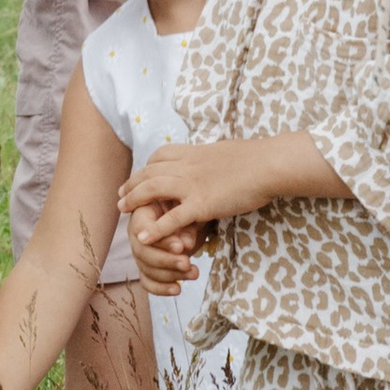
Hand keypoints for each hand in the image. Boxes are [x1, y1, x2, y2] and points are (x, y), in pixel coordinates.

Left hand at [118, 140, 249, 256]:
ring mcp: (192, 185)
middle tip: (121, 196)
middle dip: (132, 184)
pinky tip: (142, 237)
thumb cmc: (256, 159)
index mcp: (194, 152)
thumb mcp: (226, 153)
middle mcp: (187, 166)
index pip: (160, 156)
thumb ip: (212, 159)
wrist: (268, 164)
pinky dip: (154, 229)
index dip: (146, 167)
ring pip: (152, 190)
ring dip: (133, 200)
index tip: (138, 177)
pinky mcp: (201, 204)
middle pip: (149, 172)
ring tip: (122, 211)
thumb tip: (214, 159)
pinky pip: (171, 218)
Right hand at [129, 218, 198, 295]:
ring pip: (146, 268)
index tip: (181, 248)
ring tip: (194, 273)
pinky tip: (178, 289)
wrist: (189, 217)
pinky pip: (147, 281)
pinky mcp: (147, 267)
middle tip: (187, 263)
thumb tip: (185, 245)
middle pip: (141, 252)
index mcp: (142, 213)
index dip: (161, 241)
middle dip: (165, 260)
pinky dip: (161, 289)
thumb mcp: (188, 211)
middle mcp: (137, 234)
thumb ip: (186, 227)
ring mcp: (141, 253)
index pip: (142, 229)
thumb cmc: (187, 208)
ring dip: (170, 275)